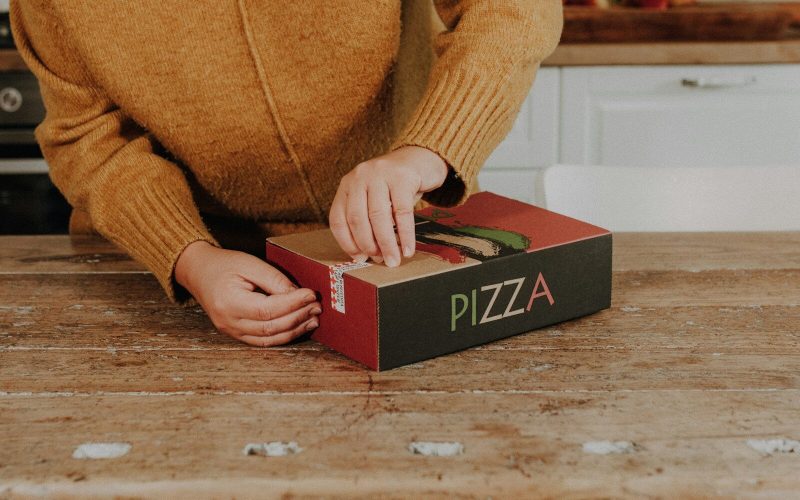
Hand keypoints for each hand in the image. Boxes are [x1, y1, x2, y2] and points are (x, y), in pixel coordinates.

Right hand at [175, 241, 321, 346]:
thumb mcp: (249, 263)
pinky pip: (263, 341)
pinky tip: (299, 326)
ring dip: (295, 330)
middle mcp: (229, 322)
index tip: (311, 294)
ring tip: (313, 318)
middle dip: (298, 317)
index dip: (293, 304)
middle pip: (270, 327)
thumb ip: (274, 280)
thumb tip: (298, 294)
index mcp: (229, 302)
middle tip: (317, 306)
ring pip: (269, 339)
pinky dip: (283, 336)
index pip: (267, 309)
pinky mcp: (236, 334)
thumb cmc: (224, 264)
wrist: (198, 272)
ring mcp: (231, 331)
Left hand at [329, 145, 448, 266]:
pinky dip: (405, 235)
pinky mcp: (402, 176)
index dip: (347, 243)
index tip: (359, 259)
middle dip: (368, 245)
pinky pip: (402, 212)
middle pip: (357, 219)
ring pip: (379, 217)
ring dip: (386, 244)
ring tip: (394, 260)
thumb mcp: (375, 199)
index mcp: (347, 185)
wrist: (421, 158)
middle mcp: (359, 177)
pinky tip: (408, 249)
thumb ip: (367, 221)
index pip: (338, 219)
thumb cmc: (396, 186)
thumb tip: (366, 255)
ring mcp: (380, 174)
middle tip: (381, 261)